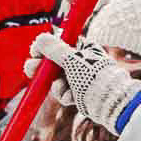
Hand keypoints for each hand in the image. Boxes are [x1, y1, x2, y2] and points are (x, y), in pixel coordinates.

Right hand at [25, 34, 140, 135]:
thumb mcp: (72, 60)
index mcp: (81, 48)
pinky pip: (62, 92)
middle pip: (52, 63)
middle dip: (42, 69)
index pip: (57, 44)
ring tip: (62, 88)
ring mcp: (78, 78)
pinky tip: (72, 97)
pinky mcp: (77, 93)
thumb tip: (40, 39)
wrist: (109, 102)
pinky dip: (64, 95)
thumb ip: (54, 49)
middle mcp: (79, 62)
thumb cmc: (94, 76)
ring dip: (56, 86)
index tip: (35, 53)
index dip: (44, 49)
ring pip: (55, 80)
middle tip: (32, 70)